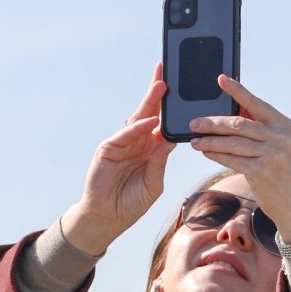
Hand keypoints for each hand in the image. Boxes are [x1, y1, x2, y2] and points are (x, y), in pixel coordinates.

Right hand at [59, 65, 177, 256]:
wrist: (107, 217)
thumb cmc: (131, 203)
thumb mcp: (154, 183)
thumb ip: (160, 162)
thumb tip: (171, 140)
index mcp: (150, 149)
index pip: (163, 123)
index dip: (171, 108)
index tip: (182, 92)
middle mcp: (137, 142)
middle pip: (150, 113)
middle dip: (158, 93)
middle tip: (168, 73)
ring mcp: (121, 143)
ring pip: (137, 119)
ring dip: (149, 102)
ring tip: (162, 86)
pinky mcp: (108, 149)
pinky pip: (125, 135)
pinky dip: (137, 127)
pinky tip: (149, 120)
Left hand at [187, 75, 290, 242]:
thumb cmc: (284, 175)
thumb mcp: (281, 148)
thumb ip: (262, 130)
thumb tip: (232, 112)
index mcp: (286, 125)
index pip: (257, 104)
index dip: (237, 90)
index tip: (220, 80)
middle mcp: (282, 137)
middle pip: (240, 123)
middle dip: (213, 122)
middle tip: (194, 122)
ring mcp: (273, 154)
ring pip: (233, 142)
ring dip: (210, 140)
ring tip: (194, 139)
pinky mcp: (262, 171)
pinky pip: (232, 159)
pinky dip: (216, 155)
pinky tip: (205, 151)